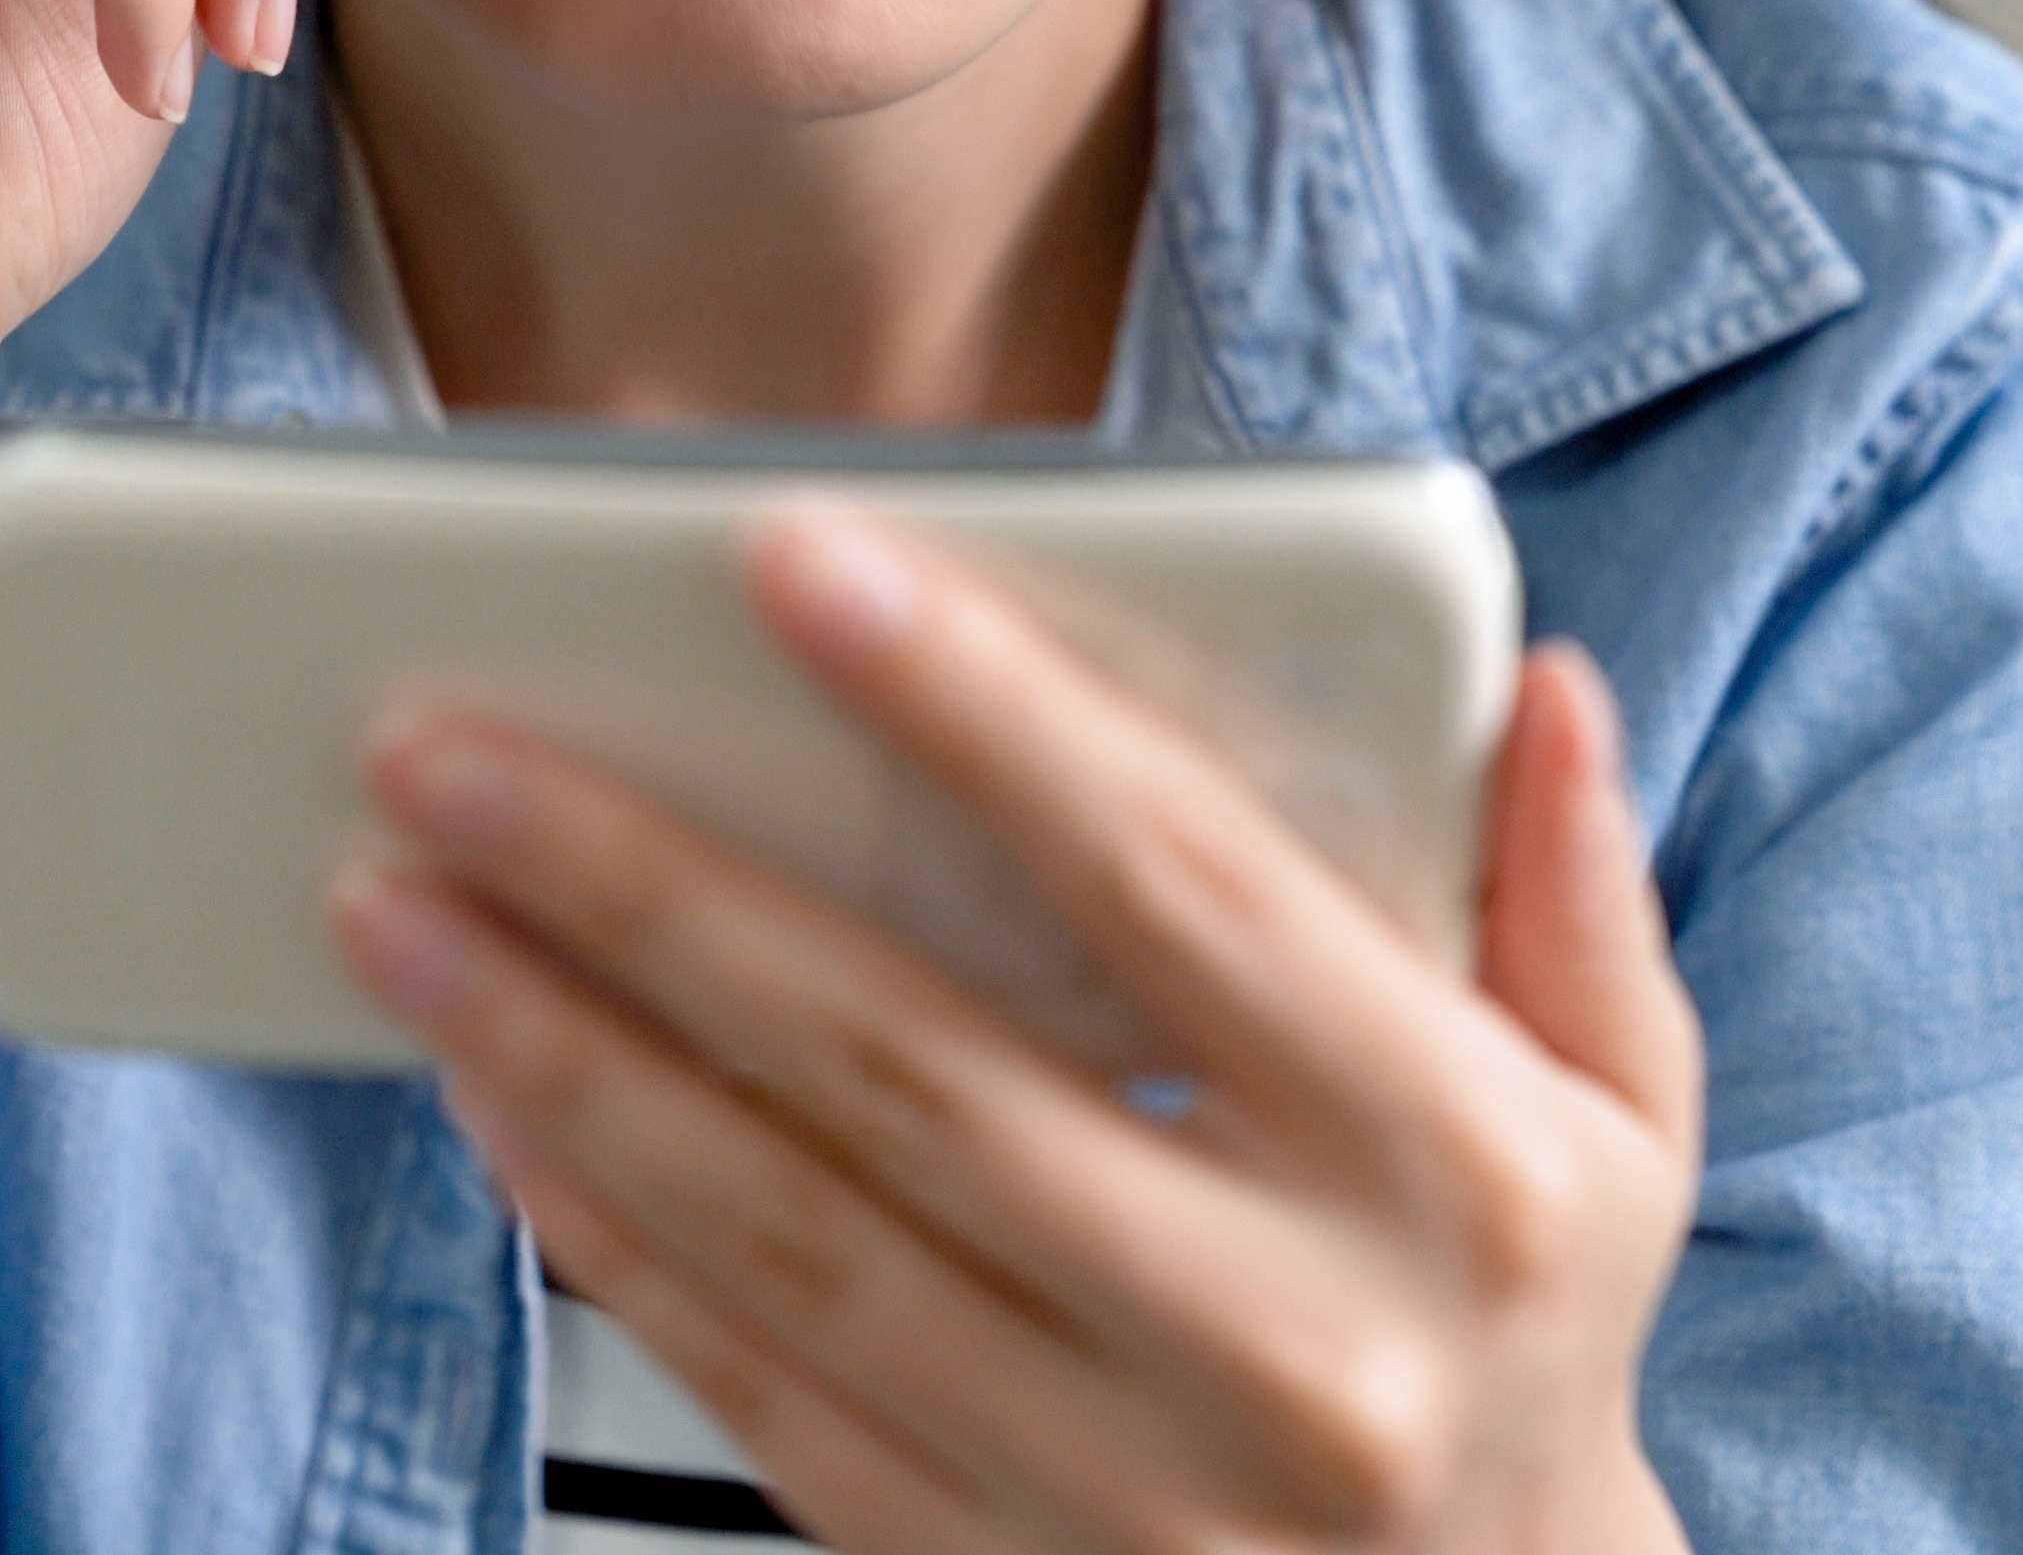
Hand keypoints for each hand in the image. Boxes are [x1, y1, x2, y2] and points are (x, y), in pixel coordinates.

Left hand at [331, 500, 1703, 1553]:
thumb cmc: (1522, 1329)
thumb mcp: (1625, 1122)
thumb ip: (1571, 899)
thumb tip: (1542, 684)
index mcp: (1451, 1171)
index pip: (1176, 888)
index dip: (978, 711)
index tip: (785, 560)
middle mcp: (1282, 1337)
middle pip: (905, 1065)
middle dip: (648, 890)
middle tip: (447, 747)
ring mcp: (1118, 1484)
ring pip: (781, 1234)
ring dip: (561, 1054)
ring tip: (397, 902)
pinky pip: (753, 1388)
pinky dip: (602, 1238)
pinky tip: (492, 1096)